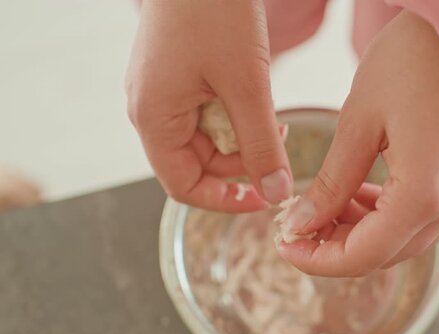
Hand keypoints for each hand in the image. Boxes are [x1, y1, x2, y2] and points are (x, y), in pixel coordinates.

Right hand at [126, 0, 291, 211]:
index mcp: (154, 118)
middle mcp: (150, 109)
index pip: (182, 185)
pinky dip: (233, 111)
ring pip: (204, 136)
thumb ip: (261, 144)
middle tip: (276, 141)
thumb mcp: (246, 86)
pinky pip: (204, 111)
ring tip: (269, 111)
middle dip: (239, 160)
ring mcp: (161, 91)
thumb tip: (275, 192)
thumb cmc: (214, 13)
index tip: (262, 198)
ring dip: (240, 134)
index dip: (223, 199)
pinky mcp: (176, 75)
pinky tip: (253, 93)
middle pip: (196, 162)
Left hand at [278, 11, 438, 275]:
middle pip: (385, 253)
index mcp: (425, 194)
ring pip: (401, 238)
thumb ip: (332, 183)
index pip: (364, 255)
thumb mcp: (358, 123)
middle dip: (335, 247)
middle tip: (297, 226)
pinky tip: (357, 193)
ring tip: (321, 206)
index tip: (284, 245)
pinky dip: (383, 214)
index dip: (318, 260)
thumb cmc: (412, 61)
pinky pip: (418, 214)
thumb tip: (303, 223)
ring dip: (358, 231)